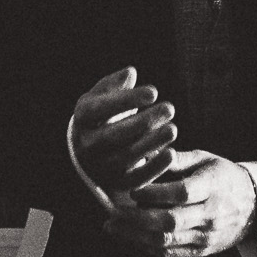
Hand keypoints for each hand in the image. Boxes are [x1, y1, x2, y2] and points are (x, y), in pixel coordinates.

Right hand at [70, 67, 175, 194]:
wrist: (91, 153)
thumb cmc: (102, 117)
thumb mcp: (101, 97)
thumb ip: (114, 84)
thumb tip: (130, 73)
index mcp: (83, 119)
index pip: (100, 109)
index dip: (126, 100)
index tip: (154, 92)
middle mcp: (87, 145)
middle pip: (114, 135)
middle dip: (143, 121)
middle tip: (170, 108)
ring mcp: (101, 166)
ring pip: (126, 157)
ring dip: (151, 143)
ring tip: (173, 129)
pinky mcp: (117, 183)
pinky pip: (136, 179)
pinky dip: (154, 168)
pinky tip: (170, 153)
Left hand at [104, 151, 254, 256]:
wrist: (254, 206)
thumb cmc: (223, 176)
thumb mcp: (206, 159)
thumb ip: (178, 159)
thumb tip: (145, 155)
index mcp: (214, 186)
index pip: (183, 193)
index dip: (156, 193)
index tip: (133, 190)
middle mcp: (212, 214)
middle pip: (171, 221)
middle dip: (137, 218)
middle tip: (113, 212)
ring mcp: (207, 235)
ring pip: (167, 240)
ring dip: (135, 236)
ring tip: (112, 227)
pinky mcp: (202, 250)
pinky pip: (170, 252)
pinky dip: (146, 246)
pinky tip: (129, 237)